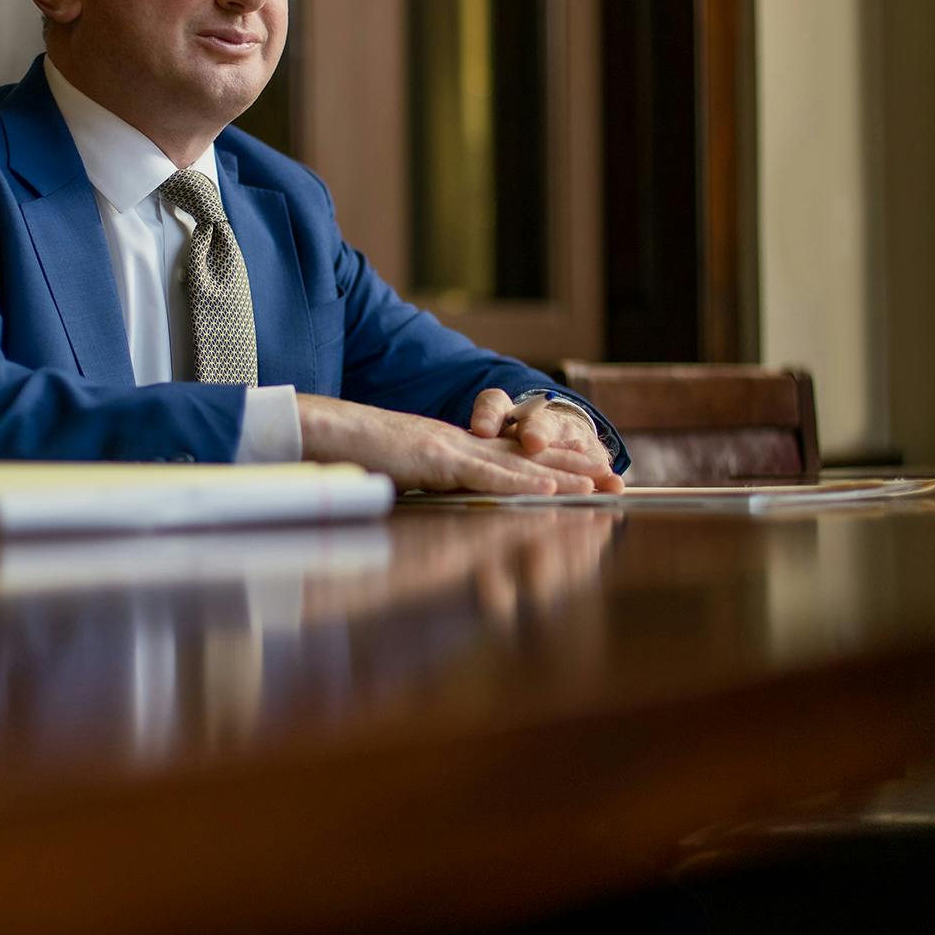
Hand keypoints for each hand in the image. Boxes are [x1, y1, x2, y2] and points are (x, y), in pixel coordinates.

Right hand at [296, 394, 609, 494]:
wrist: (319, 430)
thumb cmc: (349, 456)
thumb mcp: (397, 476)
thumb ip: (425, 487)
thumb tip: (440, 504)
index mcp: (451, 449)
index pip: (512, 457)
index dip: (552, 464)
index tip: (587, 472)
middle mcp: (458, 442)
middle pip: (528, 455)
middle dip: (574, 465)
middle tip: (615, 477)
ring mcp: (448, 447)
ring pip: (517, 462)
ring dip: (563, 474)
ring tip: (601, 482)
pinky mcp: (434, 458)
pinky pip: (485, 473)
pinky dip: (520, 480)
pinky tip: (549, 487)